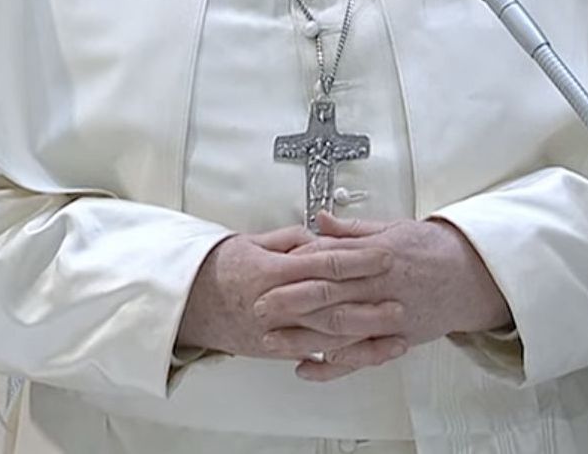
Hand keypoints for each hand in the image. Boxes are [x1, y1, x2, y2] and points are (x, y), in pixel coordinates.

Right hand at [177, 224, 405, 372]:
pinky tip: (365, 350)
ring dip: (364, 331)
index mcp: (272, 270)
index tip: (383, 254)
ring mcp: (276, 330)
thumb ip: (290, 238)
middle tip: (399, 294)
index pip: (323, 263)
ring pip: (326, 333)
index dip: (357, 259)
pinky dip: (342, 354)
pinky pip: (314, 353)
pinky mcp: (275, 349)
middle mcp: (275, 302)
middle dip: (369, 299)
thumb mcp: (252, 242)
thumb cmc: (220, 270)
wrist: (187, 305)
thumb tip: (320, 234)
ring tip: (394, 326)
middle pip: (331, 301)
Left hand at [255, 212, 512, 381]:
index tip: (272, 268)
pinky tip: (307, 369)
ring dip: (304, 337)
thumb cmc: (432, 249)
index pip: (332, 258)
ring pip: (341, 329)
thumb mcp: (394, 227)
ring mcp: (390, 315)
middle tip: (259, 305)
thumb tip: (321, 219)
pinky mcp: (397, 338)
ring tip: (271, 340)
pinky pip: (361, 356)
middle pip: (331, 294)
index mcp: (379, 253)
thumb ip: (354, 228)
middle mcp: (382, 285)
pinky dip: (334, 367)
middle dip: (292, 301)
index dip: (299, 265)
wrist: (472, 275)